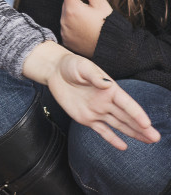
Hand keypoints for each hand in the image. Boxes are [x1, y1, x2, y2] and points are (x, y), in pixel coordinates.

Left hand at [23, 41, 158, 149]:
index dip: (137, 113)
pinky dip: (112, 139)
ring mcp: (97, 111)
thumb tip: (107, 84)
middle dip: (142, 127)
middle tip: (156, 137)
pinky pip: (101, 130)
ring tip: (149, 141)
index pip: (126, 103)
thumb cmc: (71, 65)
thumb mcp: (82, 67)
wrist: (55, 72)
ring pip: (119, 125)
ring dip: (133, 133)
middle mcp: (107, 102)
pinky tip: (123, 147)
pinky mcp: (87, 118)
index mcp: (109, 89)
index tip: (147, 123)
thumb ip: (94, 76)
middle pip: (127, 117)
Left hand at [60, 0, 112, 56]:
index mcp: (72, 9)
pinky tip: (86, 25)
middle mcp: (64, 20)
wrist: (114, 49)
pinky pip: (67, 26)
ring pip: (66, 14)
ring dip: (74, 10)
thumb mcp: (100, 4)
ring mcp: (64, 31)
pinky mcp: (66, 39)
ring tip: (90, 14)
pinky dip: (73, 22)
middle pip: (66, 2)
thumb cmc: (109, 25)